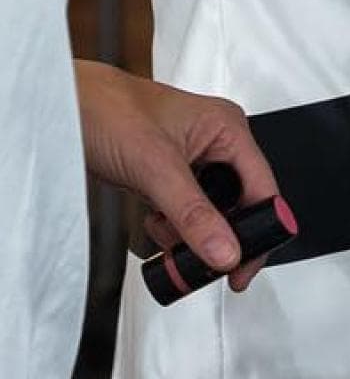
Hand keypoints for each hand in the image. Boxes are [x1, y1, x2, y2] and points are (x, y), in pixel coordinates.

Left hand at [75, 60, 280, 286]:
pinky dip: (172, 228)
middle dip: (219, 235)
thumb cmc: (107, 110)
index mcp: (228, 128)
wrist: (59, 110)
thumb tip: (225, 251)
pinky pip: (185, 212)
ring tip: (168, 237)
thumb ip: (193, 214)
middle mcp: (216, 143)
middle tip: (203, 263)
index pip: (262, 188)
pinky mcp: (169, 175)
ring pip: (210, 213)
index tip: (242, 269)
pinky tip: (155, 224)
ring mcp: (191, 160)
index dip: (259, 231)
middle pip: (239, 204)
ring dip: (191, 233)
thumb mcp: (156, 167)